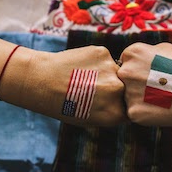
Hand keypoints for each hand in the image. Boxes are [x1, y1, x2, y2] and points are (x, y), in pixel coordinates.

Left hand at [11, 46, 126, 126]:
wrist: (41, 81)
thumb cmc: (64, 104)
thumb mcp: (91, 119)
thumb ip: (112, 112)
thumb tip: (127, 102)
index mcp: (116, 112)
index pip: (130, 108)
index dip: (121, 104)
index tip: (110, 102)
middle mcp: (118, 90)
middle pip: (127, 88)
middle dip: (116, 88)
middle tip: (97, 88)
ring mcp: (111, 69)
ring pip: (117, 71)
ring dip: (107, 74)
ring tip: (86, 77)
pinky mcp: (103, 53)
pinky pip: (107, 59)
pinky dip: (98, 63)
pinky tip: (82, 67)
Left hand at [118, 43, 171, 126]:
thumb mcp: (166, 49)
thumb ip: (146, 53)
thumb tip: (134, 59)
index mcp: (132, 53)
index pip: (125, 63)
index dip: (140, 71)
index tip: (155, 76)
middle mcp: (126, 71)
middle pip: (123, 81)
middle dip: (137, 85)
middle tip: (158, 89)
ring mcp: (128, 93)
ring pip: (128, 98)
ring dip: (140, 100)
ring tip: (162, 99)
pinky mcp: (134, 113)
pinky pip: (134, 113)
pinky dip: (145, 113)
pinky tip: (162, 110)